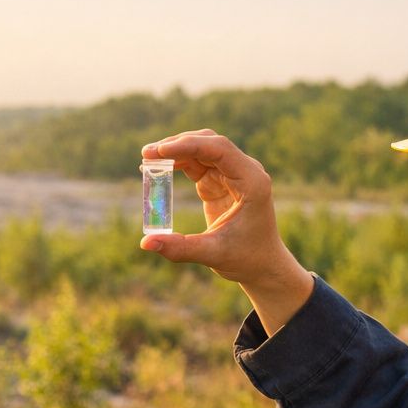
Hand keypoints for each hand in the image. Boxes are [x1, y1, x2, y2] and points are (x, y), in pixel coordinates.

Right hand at [141, 130, 312, 332]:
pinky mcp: (220, 180)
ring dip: (175, 150)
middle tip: (147, 153)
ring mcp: (232, 173)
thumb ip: (180, 248)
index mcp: (252, 182)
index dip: (189, 145)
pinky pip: (196, 163)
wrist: (262, 264)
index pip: (220, 149)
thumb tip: (145, 243)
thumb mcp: (212, 254)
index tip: (161, 151)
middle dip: (178, 144)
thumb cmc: (246, 259)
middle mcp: (245, 171)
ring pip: (201, 149)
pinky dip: (177, 162)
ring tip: (147, 159)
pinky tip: (157, 169)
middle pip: (209, 142)